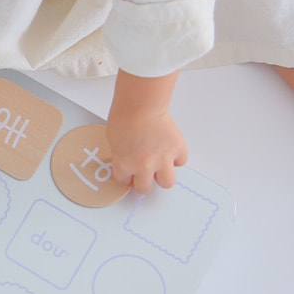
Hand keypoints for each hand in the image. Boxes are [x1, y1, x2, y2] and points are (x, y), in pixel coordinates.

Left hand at [106, 71, 187, 193]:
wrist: (141, 104)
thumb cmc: (124, 116)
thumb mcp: (114, 141)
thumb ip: (122, 155)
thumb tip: (129, 160)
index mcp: (124, 165)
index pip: (124, 181)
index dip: (126, 176)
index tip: (128, 172)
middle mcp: (144, 167)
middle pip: (145, 189)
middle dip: (143, 181)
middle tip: (143, 172)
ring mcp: (163, 160)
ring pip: (167, 182)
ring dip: (162, 176)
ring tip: (159, 166)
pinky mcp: (177, 149)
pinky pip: (180, 162)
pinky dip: (176, 157)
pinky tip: (169, 149)